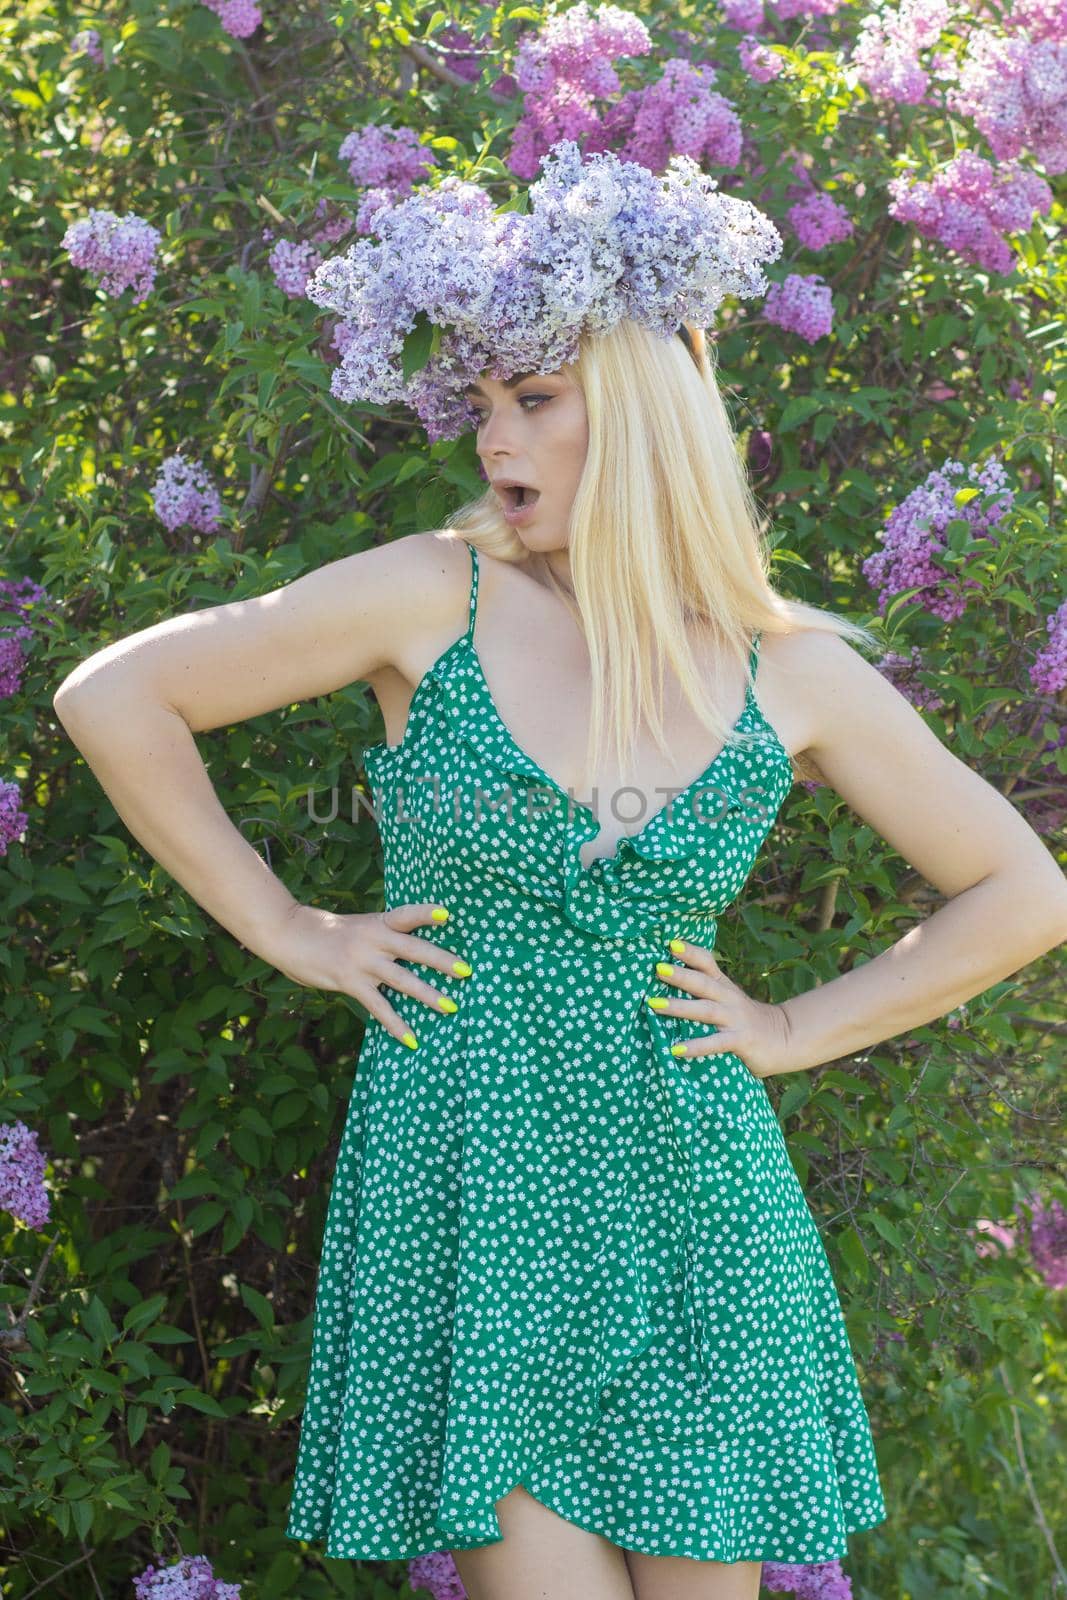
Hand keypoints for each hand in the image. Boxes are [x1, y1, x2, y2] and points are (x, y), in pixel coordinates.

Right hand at [267, 901, 470, 1049]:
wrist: (290, 935)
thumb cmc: (330, 932)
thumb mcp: (361, 926)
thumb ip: (384, 936)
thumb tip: (413, 953)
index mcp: (379, 922)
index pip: (406, 914)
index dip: (425, 913)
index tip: (448, 915)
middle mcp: (374, 940)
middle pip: (414, 949)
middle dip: (442, 960)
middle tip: (467, 970)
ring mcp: (362, 961)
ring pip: (402, 979)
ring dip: (428, 994)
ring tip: (451, 1007)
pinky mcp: (351, 982)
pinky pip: (379, 1006)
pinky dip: (397, 1024)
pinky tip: (412, 1039)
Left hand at [650, 937, 793, 1080]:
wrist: (786, 1038)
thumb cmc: (746, 1019)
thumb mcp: (727, 999)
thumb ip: (705, 991)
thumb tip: (668, 980)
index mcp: (723, 986)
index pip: (707, 963)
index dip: (690, 952)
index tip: (671, 943)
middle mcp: (728, 998)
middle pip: (703, 983)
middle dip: (681, 975)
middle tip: (657, 968)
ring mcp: (735, 1019)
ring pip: (706, 1010)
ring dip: (680, 1006)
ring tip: (654, 1004)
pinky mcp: (741, 1040)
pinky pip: (715, 1043)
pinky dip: (695, 1046)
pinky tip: (675, 1049)